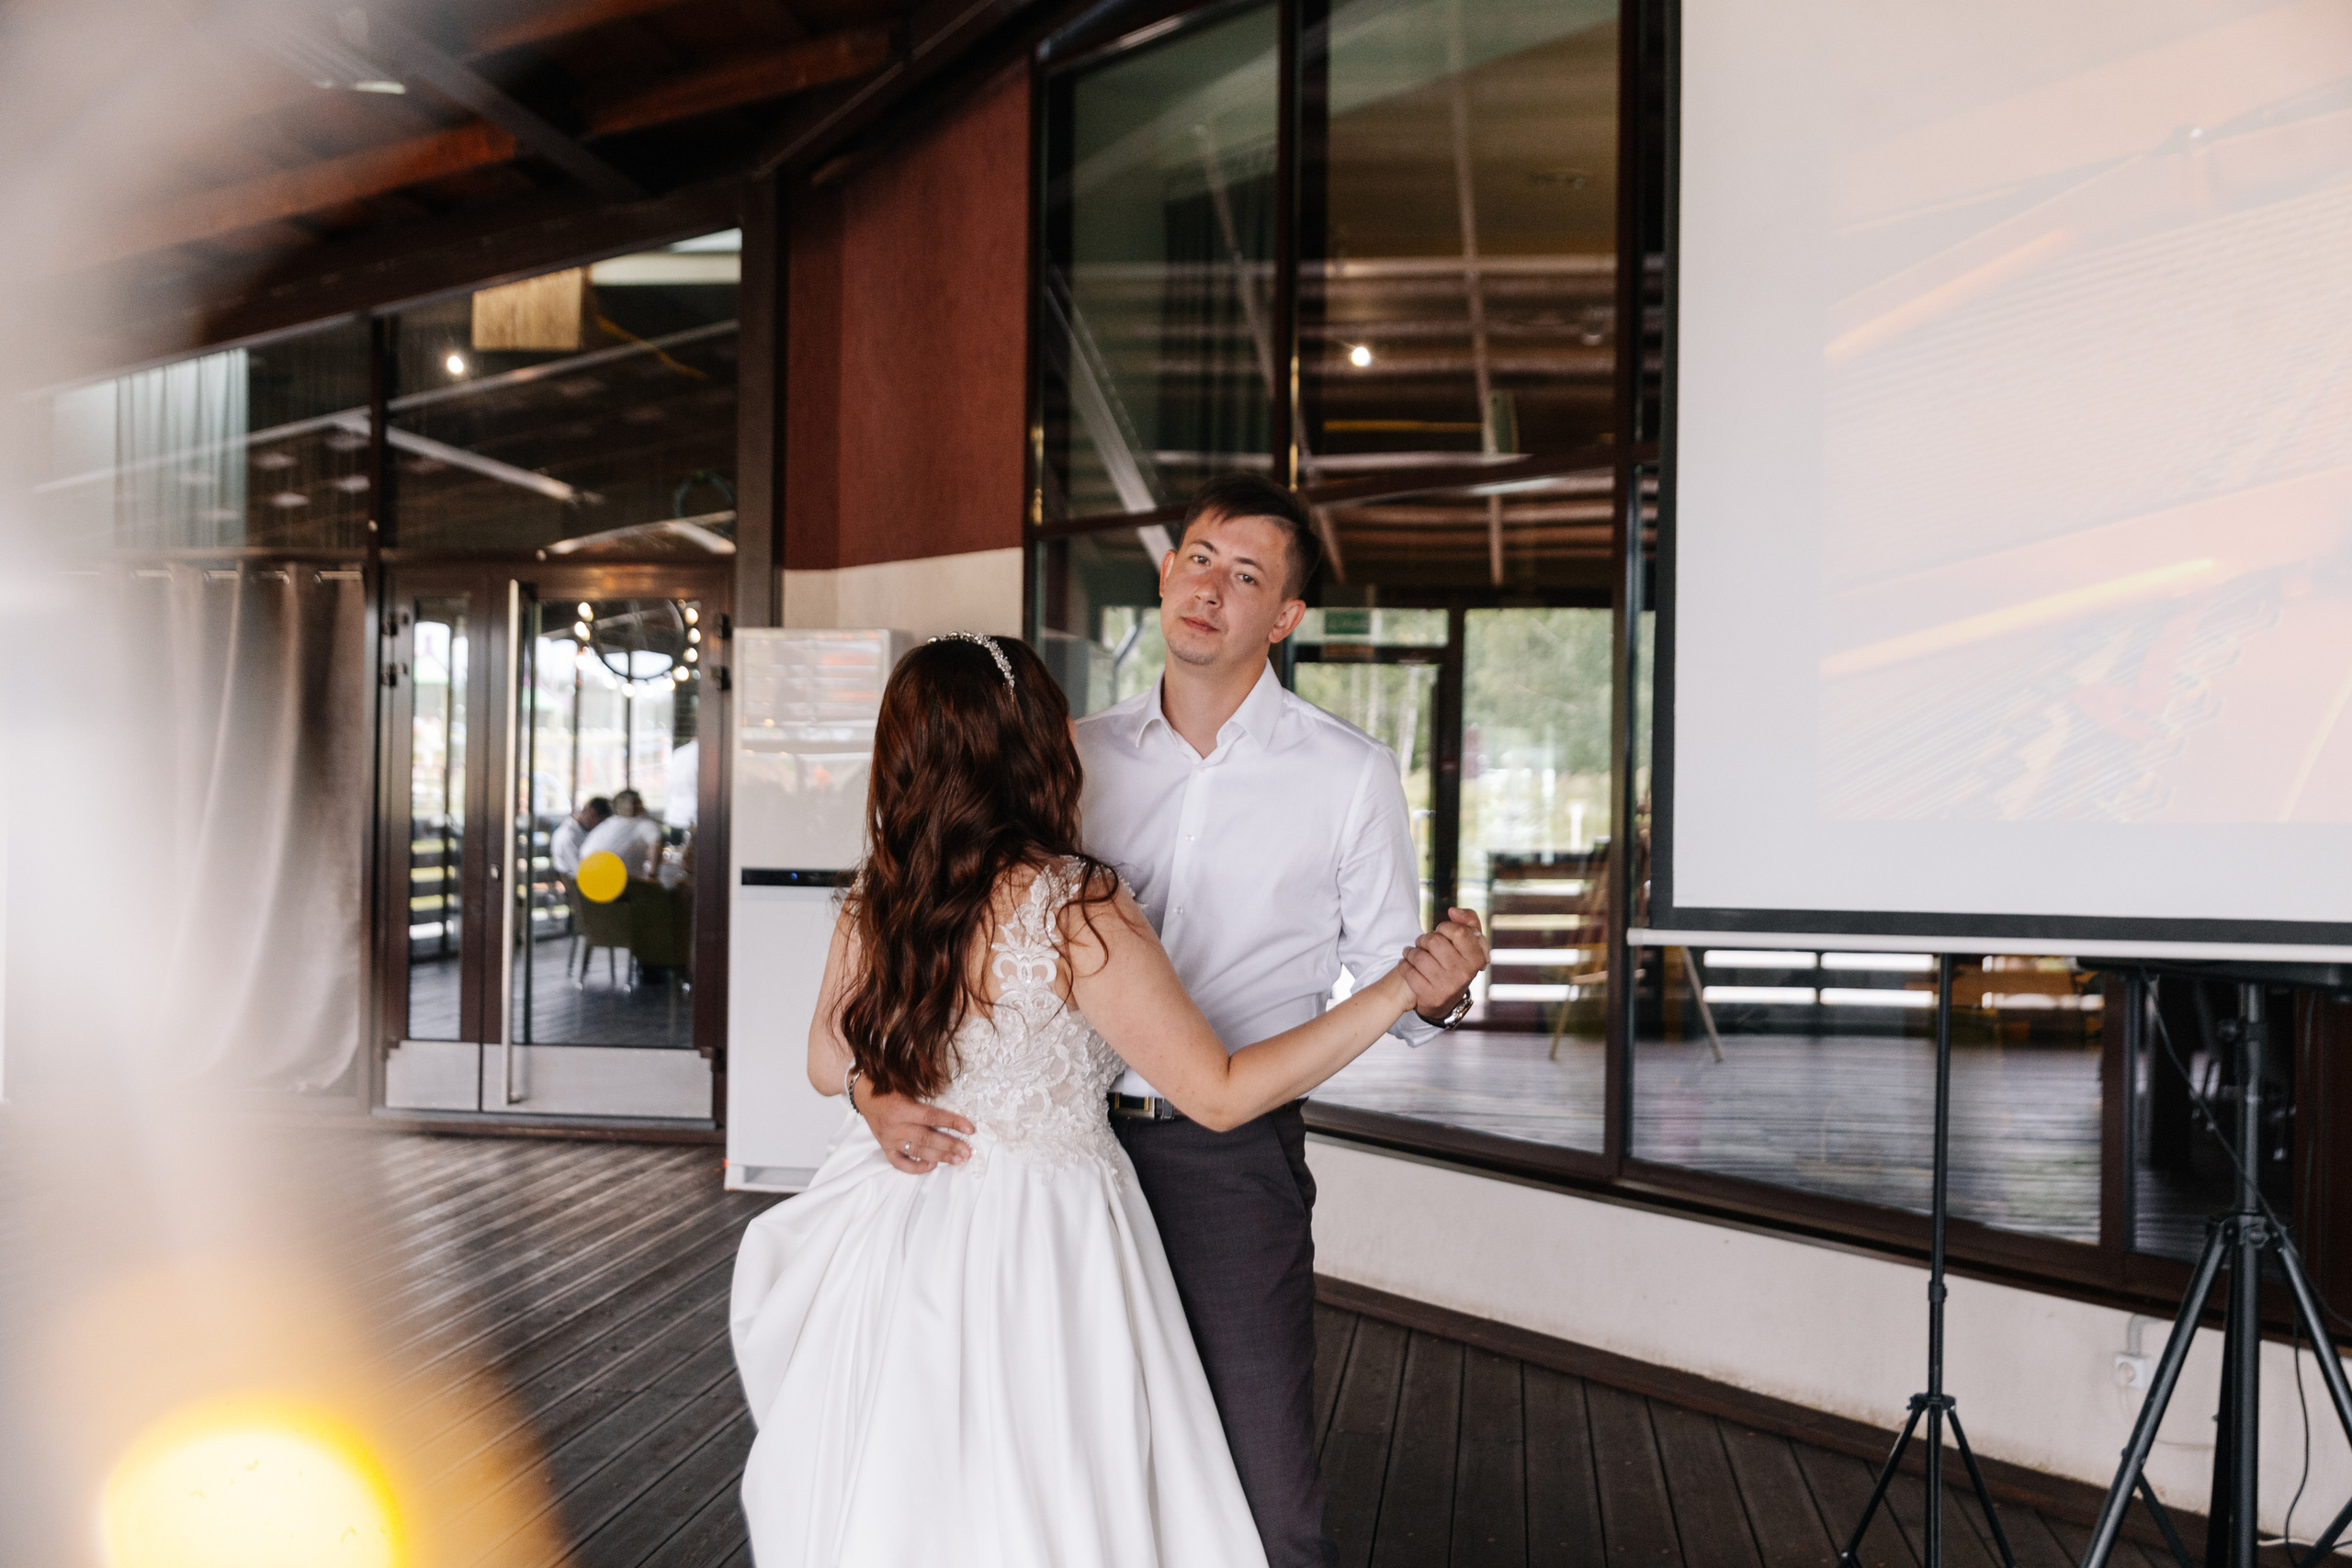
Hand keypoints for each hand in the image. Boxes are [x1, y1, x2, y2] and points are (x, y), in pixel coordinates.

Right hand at [856, 1087, 973, 1171]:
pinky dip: (915, 1167)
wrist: (863, 1094)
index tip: (969, 1128)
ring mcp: (889, 1140)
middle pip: (927, 1138)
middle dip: (949, 1145)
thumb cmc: (887, 1085)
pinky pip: (900, 1163)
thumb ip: (923, 1083)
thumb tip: (947, 1081)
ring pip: (917, 1152)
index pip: (931, 1117)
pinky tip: (932, 1166)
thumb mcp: (904, 1080)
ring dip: (940, 1157)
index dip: (951, 1122)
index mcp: (901, 1109)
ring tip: (958, 1160)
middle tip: (968, 1151)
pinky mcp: (885, 1148)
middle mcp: (895, 1127)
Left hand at [1400, 908, 1486, 1021]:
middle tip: (1423, 944)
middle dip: (1424, 939)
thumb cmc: (1457, 962)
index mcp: (1476, 958)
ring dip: (1411, 952)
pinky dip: (1403, 965)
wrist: (1446, 1000)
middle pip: (1434, 941)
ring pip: (1418, 956)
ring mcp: (1447, 986)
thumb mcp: (1470, 942)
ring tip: (1412, 953)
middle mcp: (1464, 973)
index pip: (1457, 931)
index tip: (1439, 933)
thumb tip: (1453, 911)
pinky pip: (1408, 972)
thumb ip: (1468, 920)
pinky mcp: (1430, 996)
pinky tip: (1406, 963)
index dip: (1443, 928)